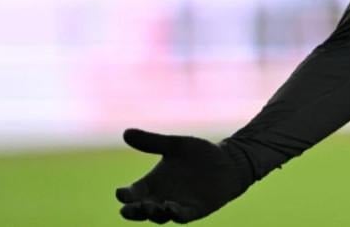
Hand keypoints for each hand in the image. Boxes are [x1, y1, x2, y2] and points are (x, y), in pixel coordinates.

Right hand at [115, 128, 252, 223]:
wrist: (228, 161)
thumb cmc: (199, 154)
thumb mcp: (175, 145)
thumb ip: (152, 142)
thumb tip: (126, 132)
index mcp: (151, 184)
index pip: (131, 194)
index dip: (124, 195)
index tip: (121, 193)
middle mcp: (161, 198)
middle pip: (140, 211)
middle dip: (133, 211)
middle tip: (130, 207)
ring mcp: (177, 206)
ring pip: (159, 216)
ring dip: (154, 213)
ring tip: (150, 206)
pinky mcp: (195, 210)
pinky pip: (183, 216)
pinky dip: (176, 214)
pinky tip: (172, 209)